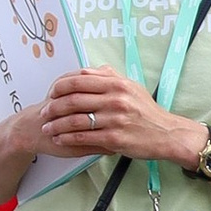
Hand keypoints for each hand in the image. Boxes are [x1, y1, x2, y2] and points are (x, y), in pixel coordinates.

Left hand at [33, 68, 201, 165]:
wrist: (167, 134)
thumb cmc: (147, 111)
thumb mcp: (131, 87)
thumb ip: (109, 77)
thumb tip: (87, 71)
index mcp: (117, 84)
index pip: (79, 80)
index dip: (59, 87)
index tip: (50, 93)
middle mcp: (115, 99)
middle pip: (74, 100)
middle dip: (53, 107)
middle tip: (43, 112)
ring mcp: (115, 119)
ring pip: (76, 120)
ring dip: (57, 125)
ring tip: (47, 128)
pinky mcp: (115, 138)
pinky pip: (84, 137)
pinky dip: (68, 139)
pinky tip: (59, 140)